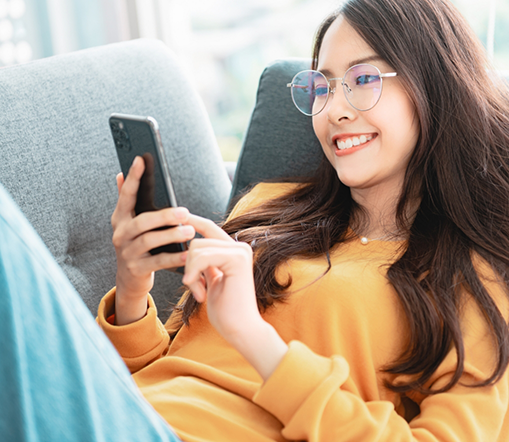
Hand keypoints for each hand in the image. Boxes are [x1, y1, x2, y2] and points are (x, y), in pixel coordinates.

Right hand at [111, 156, 195, 324]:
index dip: (133, 177)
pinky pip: (158, 262)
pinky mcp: (137, 269)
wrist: (130, 280)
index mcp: (121, 218)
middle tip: (184, 211)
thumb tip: (119, 174)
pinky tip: (188, 254)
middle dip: (164, 215)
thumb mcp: (130, 223)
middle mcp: (121, 234)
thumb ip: (127, 200)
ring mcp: (127, 252)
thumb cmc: (137, 245)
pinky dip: (174, 258)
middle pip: (142, 221)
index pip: (126, 195)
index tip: (141, 159)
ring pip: (150, 241)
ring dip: (171, 235)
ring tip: (190, 231)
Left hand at [182, 215, 287, 379]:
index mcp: (233, 251)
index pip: (208, 228)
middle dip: (187, 265)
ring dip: (190, 273)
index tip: (175, 216)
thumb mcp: (210, 280)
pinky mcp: (238, 259)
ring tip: (200, 292)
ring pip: (196, 248)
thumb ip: (204, 262)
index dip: (191, 222)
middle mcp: (239, 247)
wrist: (240, 329)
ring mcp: (240, 251)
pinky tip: (200, 292)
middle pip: (196, 240)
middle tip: (194, 286)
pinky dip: (194, 274)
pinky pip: (202, 257)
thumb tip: (189, 246)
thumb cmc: (226, 310)